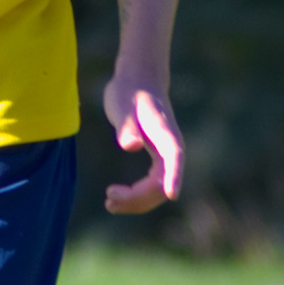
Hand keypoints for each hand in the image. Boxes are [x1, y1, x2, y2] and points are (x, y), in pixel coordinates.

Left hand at [102, 73, 182, 213]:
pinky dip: (136, 195)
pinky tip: (116, 195)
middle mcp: (170, 149)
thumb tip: (131, 146)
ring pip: (157, 190)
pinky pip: (152, 185)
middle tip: (109, 199)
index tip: (172, 195)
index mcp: (165, 134)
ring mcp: (165, 156)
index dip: (174, 177)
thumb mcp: (122, 104)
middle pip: (163, 183)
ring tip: (109, 203)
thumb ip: (126, 125)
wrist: (138, 81)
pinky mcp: (158, 160)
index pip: (174, 158)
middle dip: (139, 198)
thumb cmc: (129, 91)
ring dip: (136, 201)